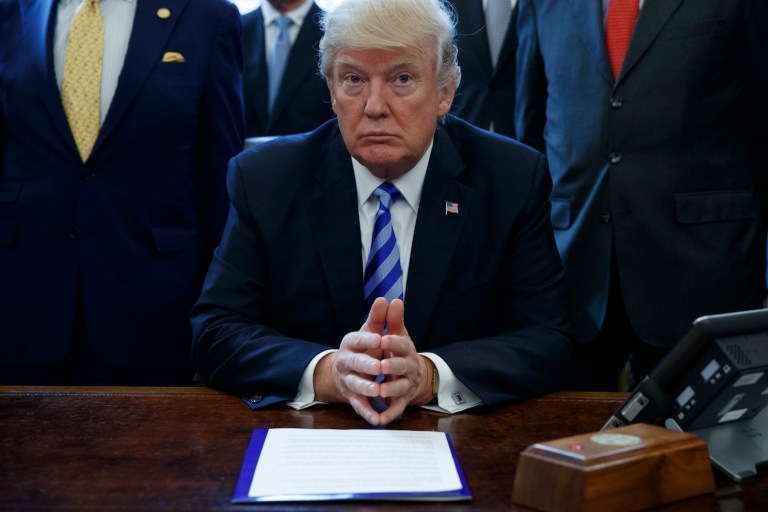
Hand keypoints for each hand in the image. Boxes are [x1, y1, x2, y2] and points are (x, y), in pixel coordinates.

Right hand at [314, 297, 388, 423]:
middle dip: (367, 365)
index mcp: (350, 343)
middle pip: (355, 363)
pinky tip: (377, 418)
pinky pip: (360, 405)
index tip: (379, 338)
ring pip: (355, 384)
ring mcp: (348, 380)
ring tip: (378, 389)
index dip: (366, 339)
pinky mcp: (352, 396)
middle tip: (379, 366)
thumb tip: (386, 299)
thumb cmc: (363, 347)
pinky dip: (368, 412)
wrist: (344, 370)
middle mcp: (346, 361)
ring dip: (366, 387)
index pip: (357, 340)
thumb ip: (379, 317)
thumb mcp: (370, 331)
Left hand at [377, 299, 434, 424]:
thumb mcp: (395, 334)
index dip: (392, 342)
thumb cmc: (398, 351)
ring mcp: (406, 384)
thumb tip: (393, 300)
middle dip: (392, 366)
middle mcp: (408, 366)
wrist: (412, 375)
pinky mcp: (402, 400)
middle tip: (380, 366)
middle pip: (402, 366)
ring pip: (400, 388)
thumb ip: (391, 319)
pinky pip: (396, 408)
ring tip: (380, 391)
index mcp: (405, 349)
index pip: (401, 344)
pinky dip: (389, 414)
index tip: (382, 339)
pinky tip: (379, 419)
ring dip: (391, 390)